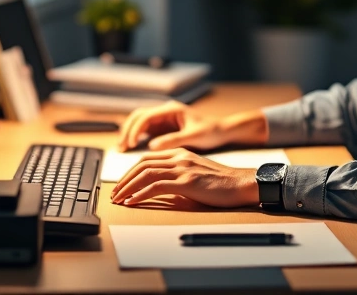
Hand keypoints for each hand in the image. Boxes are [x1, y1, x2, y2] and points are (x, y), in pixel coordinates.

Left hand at [110, 148, 257, 207]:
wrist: (241, 183)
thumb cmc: (221, 183)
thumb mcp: (194, 174)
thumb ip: (176, 176)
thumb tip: (157, 188)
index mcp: (179, 153)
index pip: (146, 160)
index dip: (130, 172)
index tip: (121, 185)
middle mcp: (178, 157)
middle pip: (141, 165)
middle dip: (124, 180)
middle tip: (115, 194)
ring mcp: (182, 168)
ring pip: (145, 174)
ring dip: (128, 188)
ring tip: (119, 199)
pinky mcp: (187, 182)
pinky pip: (156, 186)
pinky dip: (141, 194)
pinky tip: (133, 202)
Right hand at [117, 101, 267, 151]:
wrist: (222, 131)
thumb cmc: (211, 132)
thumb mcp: (194, 137)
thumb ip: (174, 140)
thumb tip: (151, 146)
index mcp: (172, 109)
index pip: (146, 116)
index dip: (135, 130)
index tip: (129, 143)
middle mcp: (165, 111)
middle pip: (138, 116)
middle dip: (127, 130)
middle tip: (121, 147)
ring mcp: (164, 118)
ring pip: (139, 122)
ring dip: (129, 133)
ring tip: (121, 148)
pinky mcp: (164, 127)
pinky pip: (145, 130)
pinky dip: (136, 137)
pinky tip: (131, 148)